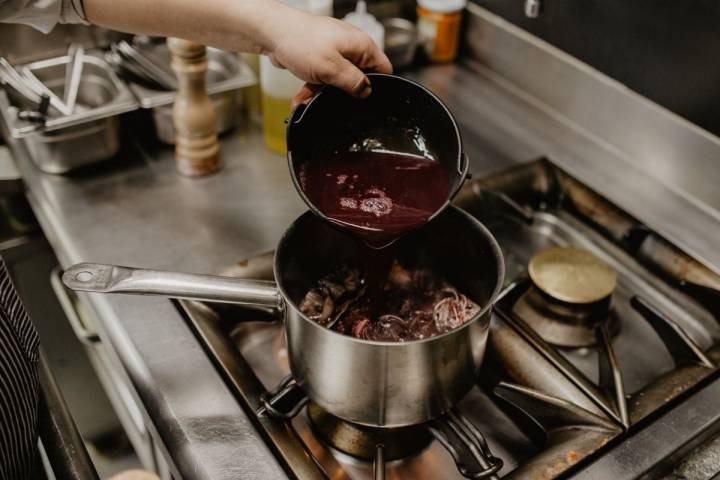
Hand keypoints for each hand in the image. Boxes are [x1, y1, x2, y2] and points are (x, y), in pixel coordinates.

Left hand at [263, 9, 391, 106]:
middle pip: (359, 78)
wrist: (271, 33)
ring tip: (309, 100)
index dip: (377, 87)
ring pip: (338, 81)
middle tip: (331, 100)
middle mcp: (351, 47)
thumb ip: (353, 82)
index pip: (383, 69)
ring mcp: (335, 52)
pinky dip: (313, 88)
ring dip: (323, 94)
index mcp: (361, 46)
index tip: (364, 100)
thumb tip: (367, 92)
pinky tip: (302, 97)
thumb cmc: (299, 41)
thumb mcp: (331, 68)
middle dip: (343, 94)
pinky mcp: (320, 57)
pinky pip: (323, 78)